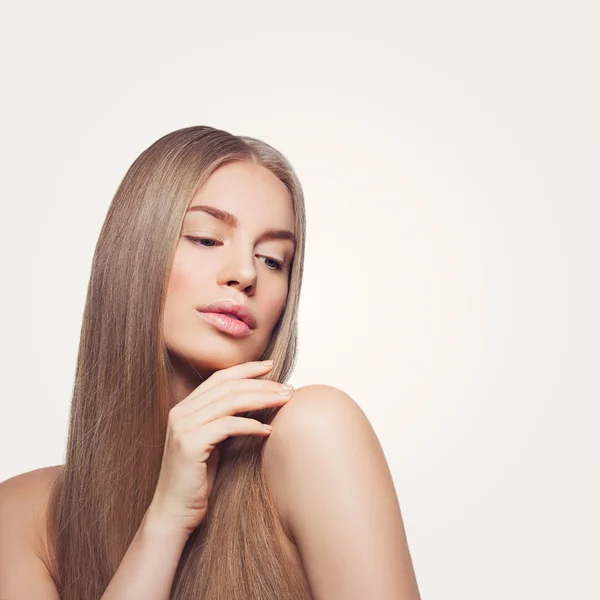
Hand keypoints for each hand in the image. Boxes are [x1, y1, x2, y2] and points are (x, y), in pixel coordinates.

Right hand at [146, 361, 292, 537]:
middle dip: (261, 384)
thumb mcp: (213, 443)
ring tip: (285, 401)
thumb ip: (226, 420)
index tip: (271, 367)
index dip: (246, 369)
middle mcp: (181, 412)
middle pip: (228, 387)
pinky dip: (250, 425)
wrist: (173, 513)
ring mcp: (183, 427)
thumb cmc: (198, 481)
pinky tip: (268, 430)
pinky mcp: (189, 444)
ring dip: (262, 399)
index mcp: (185, 407)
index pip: (219, 378)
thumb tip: (259, 401)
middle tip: (287, 388)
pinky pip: (227, 426)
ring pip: (229, 402)